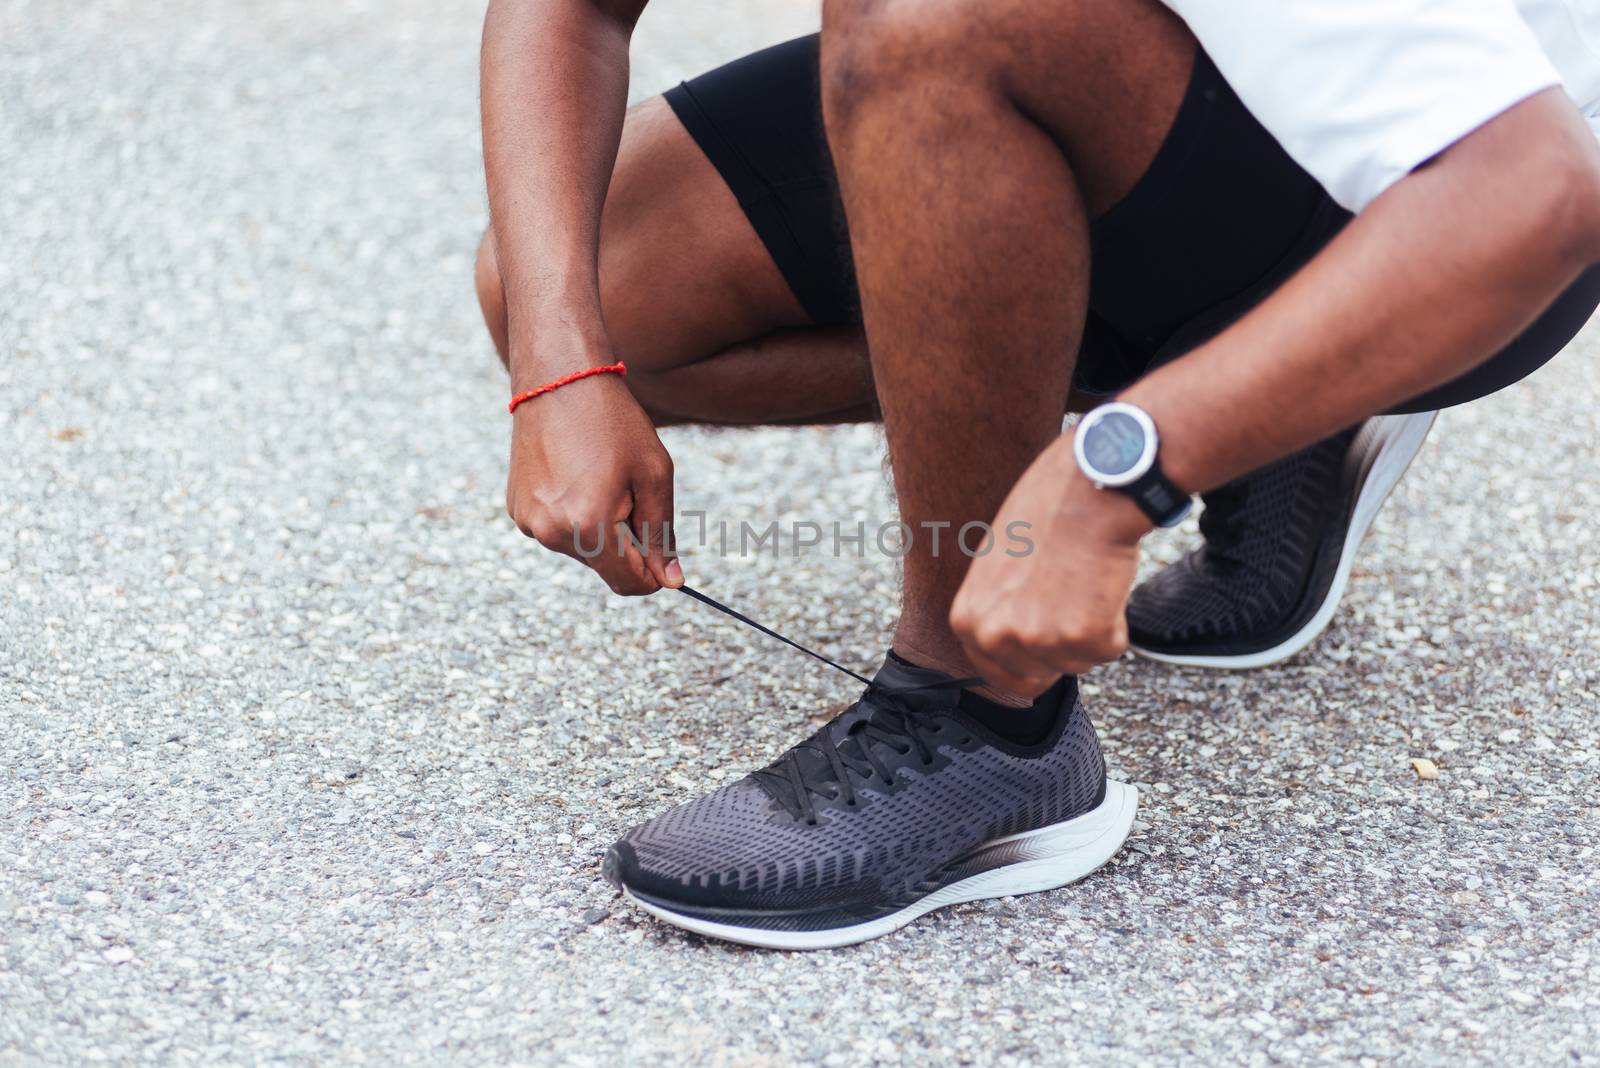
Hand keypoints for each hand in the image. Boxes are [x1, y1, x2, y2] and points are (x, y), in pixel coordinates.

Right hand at [506, 368, 681, 594]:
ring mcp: (529, 523)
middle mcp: (551, 532)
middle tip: (628, 491)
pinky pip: (558, 530)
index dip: (653, 576)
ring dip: (600, 528)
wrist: (560, 380)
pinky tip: (576, 476)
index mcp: (589, 526)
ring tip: (599, 478)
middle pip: (606, 567)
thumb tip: (670, 580)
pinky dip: (574, 516)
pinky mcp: (517, 510)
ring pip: (582, 550)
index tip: (664, 557)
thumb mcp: (653, 475)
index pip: (629, 583)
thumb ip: (662, 533)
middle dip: (626, 542)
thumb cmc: (615, 423)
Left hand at [950, 437, 1150, 696]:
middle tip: (1070, 602)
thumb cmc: (1044, 514)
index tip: (1045, 645)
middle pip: (1039, 677)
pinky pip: (1109, 648)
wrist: (1085, 490)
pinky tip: (1102, 583)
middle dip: (1060, 650)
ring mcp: (1039, 640)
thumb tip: (1009, 644)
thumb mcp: (995, 567)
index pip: (998, 675)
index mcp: (969, 621)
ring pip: (1079, 662)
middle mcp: (997, 637)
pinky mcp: (1083, 637)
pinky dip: (1116, 623)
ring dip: (1090, 631)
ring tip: (1083, 581)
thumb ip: (997, 611)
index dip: (1028, 661)